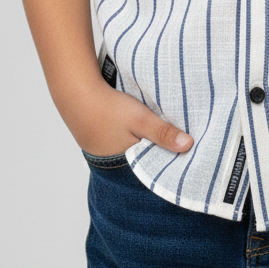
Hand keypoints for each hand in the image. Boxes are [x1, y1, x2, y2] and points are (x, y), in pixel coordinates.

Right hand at [72, 83, 192, 157]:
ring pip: (138, 155)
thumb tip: (189, 146)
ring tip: (166, 139)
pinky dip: (137, 142)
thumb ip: (163, 133)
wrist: (78, 96)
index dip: (172, 163)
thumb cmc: (110, 109)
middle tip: (182, 146)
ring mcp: (110, 156)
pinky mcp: (106, 144)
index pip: (157, 171)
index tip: (190, 156)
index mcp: (131, 165)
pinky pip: (127, 148)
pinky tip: (143, 132)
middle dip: (162, 157)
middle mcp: (120, 166)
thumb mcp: (141, 120)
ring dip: (149, 148)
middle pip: (148, 165)